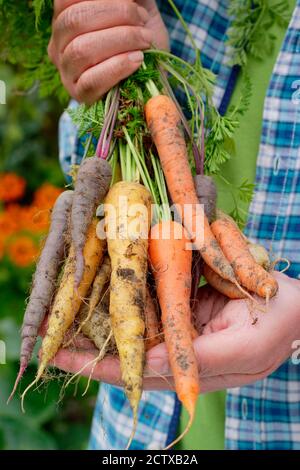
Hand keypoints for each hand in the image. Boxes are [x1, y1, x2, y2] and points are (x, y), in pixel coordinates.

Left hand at [47, 272, 299, 392]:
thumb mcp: (245, 347)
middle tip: (50, 344)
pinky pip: (149, 310)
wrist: (292, 305)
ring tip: (63, 325)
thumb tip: (151, 366)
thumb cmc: (276, 325)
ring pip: (135, 334)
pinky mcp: (185, 309)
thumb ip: (200, 359)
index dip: (102, 367)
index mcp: (195, 371)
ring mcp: (182, 332)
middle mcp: (183, 355)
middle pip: (130, 357)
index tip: (63, 359)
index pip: (139, 374)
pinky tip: (101, 300)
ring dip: (101, 329)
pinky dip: (124, 307)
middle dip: (89, 352)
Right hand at [48, 0, 168, 102]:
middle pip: (75, 21)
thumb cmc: (140, 39)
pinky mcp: (80, 95)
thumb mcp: (135, 8)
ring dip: (121, 39)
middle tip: (142, 21)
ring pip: (81, 50)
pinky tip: (137, 60)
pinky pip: (91, 81)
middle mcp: (58, 44)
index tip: (133, 4)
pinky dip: (118, 67)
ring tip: (145, 40)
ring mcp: (66, 72)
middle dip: (117, 14)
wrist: (151, 76)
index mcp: (64, 18)